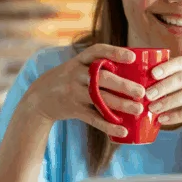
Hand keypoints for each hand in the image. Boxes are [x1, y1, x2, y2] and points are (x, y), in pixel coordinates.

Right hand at [22, 44, 146, 137]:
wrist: (39, 97)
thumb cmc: (69, 79)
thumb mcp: (77, 67)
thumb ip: (99, 66)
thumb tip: (135, 66)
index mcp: (79, 60)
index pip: (97, 51)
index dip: (114, 52)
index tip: (132, 57)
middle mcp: (76, 75)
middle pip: (102, 78)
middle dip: (123, 85)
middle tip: (142, 92)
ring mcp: (74, 93)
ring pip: (100, 99)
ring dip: (121, 105)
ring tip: (139, 109)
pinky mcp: (74, 110)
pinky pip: (93, 118)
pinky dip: (109, 125)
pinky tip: (123, 130)